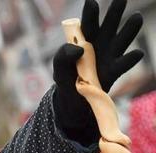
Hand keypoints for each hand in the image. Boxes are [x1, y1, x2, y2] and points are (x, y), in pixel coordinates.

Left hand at [53, 0, 143, 141]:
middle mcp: (101, 43)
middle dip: (115, 12)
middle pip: (109, 25)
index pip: (88, 23)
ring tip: (136, 18)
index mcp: (85, 39)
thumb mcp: (58, 68)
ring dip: (129, 30)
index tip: (91, 2)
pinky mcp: (114, 71)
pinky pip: (124, 64)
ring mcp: (110, 56)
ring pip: (122, 40)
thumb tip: (78, 49)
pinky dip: (130, 59)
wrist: (73, 99)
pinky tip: (137, 53)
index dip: (90, 13)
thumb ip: (62, 56)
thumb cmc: (66, 77)